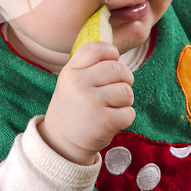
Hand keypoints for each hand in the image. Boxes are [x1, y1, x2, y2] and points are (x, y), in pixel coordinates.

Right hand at [37, 41, 135, 165]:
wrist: (61, 142)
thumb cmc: (74, 106)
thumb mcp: (72, 80)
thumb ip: (90, 65)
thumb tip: (116, 52)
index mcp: (71, 70)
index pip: (96, 48)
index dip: (111, 52)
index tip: (113, 61)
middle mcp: (79, 84)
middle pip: (118, 69)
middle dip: (126, 79)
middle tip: (119, 88)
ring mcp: (90, 103)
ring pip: (126, 91)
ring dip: (126, 100)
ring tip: (113, 106)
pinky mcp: (103, 122)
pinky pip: (129, 113)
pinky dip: (126, 117)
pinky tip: (113, 120)